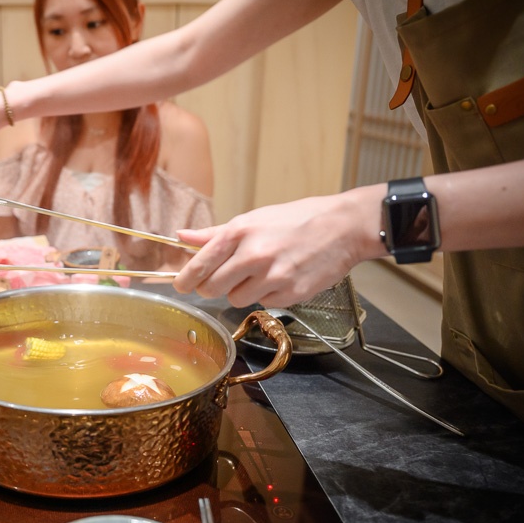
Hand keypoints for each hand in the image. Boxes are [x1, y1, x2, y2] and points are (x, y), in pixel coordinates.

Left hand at [173, 189, 383, 306]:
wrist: (343, 227)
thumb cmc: (296, 220)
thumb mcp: (253, 219)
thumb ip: (215, 233)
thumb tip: (182, 237)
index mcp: (240, 233)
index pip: (199, 265)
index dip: (185, 279)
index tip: (181, 285)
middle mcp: (253, 255)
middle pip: (212, 288)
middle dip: (213, 286)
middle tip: (223, 278)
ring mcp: (273, 277)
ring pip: (236, 299)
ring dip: (242, 290)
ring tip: (260, 272)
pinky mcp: (290, 294)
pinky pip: (264, 303)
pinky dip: (267, 295)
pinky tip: (280, 277)